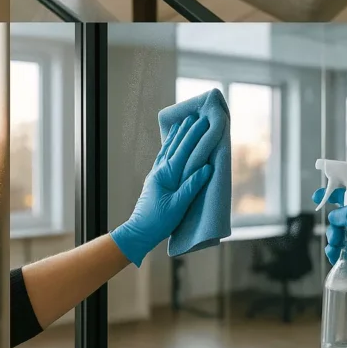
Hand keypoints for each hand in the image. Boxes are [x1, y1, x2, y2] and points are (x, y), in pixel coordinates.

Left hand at [110, 116, 215, 266]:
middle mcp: (160, 170)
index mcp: (166, 174)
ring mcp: (156, 174)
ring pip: (167, 150)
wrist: (139, 231)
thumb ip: (192, 186)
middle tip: (195, 116)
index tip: (203, 122)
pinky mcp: (155, 180)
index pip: (183, 151)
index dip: (194, 136)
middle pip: (175, 146)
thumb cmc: (159, 221)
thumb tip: (207, 168)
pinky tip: (171, 144)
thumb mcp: (178, 206)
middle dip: (186, 131)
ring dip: (176, 136)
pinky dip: (169, 147)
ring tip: (182, 123)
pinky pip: (164, 158)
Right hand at [314, 187, 346, 323]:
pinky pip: (341, 249)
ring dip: (333, 239)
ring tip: (336, 248)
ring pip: (338, 233)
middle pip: (339, 217)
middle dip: (333, 225)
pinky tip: (335, 256)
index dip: (332, 194)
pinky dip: (334, 251)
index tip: (316, 197)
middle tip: (336, 237)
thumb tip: (334, 215)